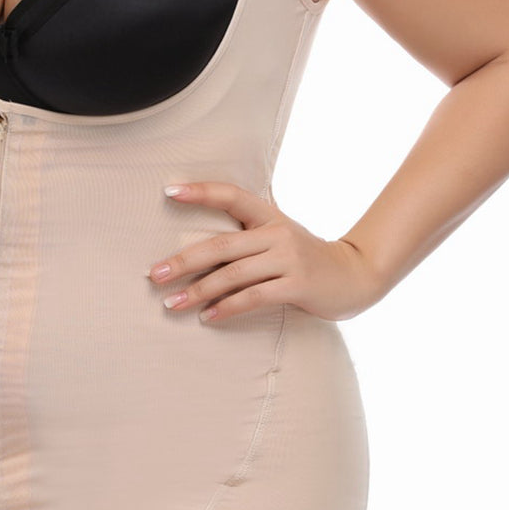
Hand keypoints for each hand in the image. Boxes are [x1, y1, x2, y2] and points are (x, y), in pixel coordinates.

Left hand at [147, 180, 382, 323]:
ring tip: (171, 304)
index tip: (168, 192)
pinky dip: (227, 308)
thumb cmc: (305, 258)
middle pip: (221, 245)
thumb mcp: (279, 237)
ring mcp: (289, 258)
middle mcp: (277, 233)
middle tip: (154, 274)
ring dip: (198, 292)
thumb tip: (195, 252)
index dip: (201, 192)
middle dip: (183, 261)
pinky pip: (253, 297)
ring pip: (233, 275)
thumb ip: (246, 238)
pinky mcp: (297, 285)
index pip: (231, 196)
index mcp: (269, 215)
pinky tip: (207, 317)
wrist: (354, 275)